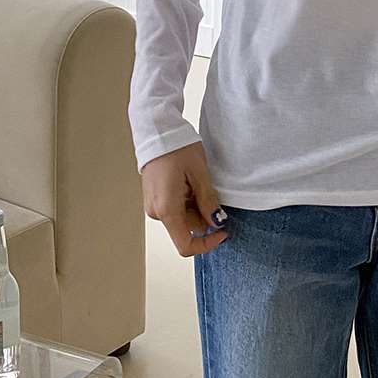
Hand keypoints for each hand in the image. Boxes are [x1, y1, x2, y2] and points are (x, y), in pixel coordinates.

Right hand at [141, 142, 230, 256]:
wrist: (157, 131)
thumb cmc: (177, 148)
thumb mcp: (200, 174)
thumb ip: (208, 202)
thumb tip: (217, 222)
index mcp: (167, 209)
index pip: (186, 245)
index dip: (207, 244)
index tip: (223, 232)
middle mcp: (156, 212)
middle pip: (187, 229)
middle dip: (204, 216)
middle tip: (212, 192)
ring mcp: (154, 205)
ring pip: (182, 218)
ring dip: (196, 207)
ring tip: (199, 181)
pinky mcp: (155, 198)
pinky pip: (175, 208)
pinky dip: (188, 201)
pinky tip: (190, 182)